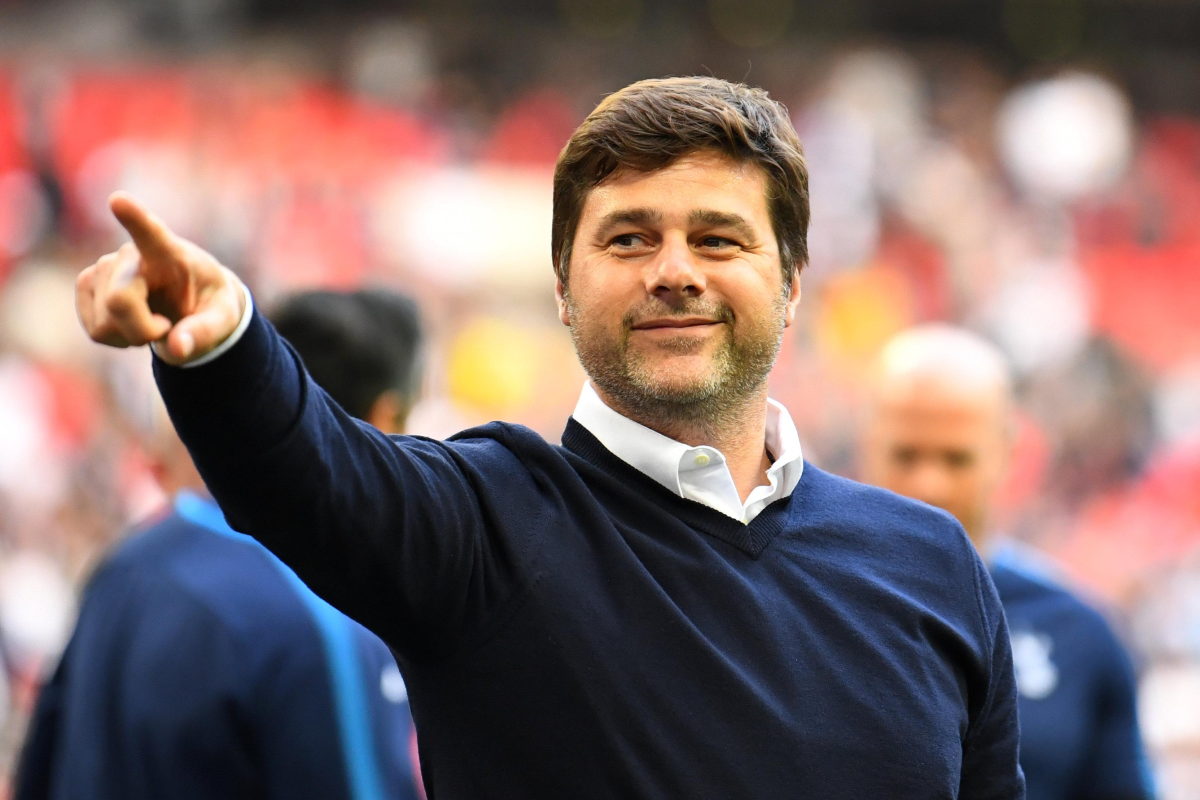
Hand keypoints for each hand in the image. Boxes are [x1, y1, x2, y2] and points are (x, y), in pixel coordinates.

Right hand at [76, 192, 245, 365]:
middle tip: (168, 327)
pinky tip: (132, 322)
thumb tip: (176, 349)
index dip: (135, 218)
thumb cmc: (206, 304)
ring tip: (153, 319)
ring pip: (104, 322)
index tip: (119, 201)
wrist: (189, 302)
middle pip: (119, 301)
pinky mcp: (87, 284)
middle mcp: (132, 254)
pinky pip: (94, 330)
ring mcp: (104, 267)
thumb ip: (205, 333)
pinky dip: (115, 337)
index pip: (152, 233)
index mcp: (171, 253)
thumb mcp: (223, 319)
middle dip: (142, 331)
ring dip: (130, 335)